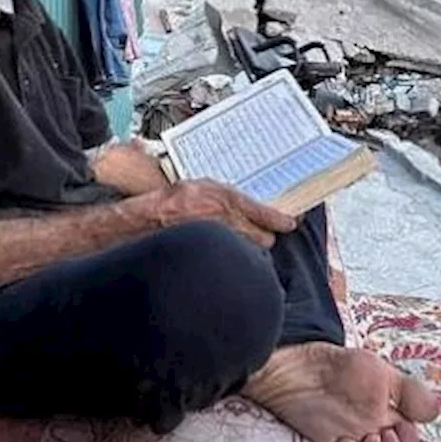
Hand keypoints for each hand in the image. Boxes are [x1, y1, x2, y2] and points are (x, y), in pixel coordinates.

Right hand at [156, 180, 297, 246]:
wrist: (150, 219)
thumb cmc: (174, 199)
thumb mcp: (204, 186)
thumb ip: (227, 195)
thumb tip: (247, 201)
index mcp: (227, 200)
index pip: (265, 213)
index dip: (281, 220)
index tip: (290, 222)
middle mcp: (227, 221)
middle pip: (263, 238)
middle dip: (264, 236)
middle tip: (263, 232)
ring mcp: (220, 240)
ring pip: (249, 249)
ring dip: (248, 246)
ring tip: (239, 240)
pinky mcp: (212, 253)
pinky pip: (233, 255)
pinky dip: (233, 253)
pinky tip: (225, 250)